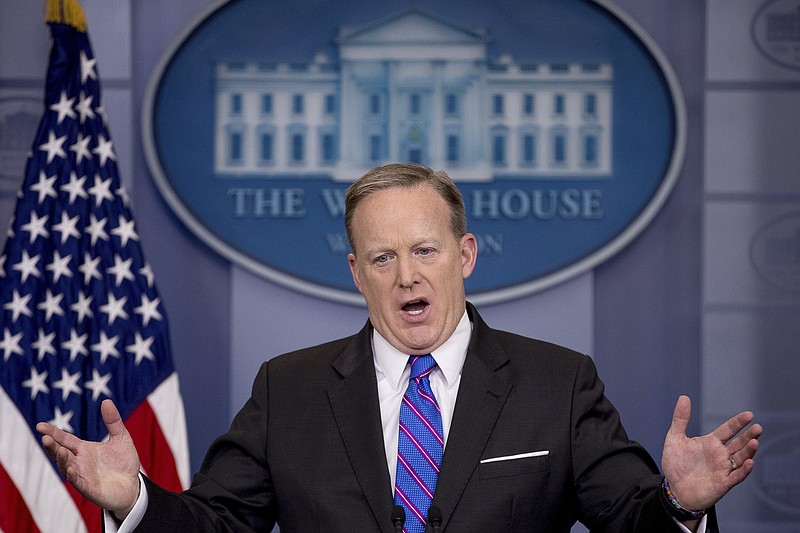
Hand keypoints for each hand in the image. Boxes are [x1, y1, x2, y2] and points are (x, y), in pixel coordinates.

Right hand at [36, 399, 140, 519]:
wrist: (133, 485)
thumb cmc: (123, 462)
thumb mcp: (121, 438)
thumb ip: (113, 421)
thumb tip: (106, 401)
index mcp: (84, 449)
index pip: (65, 439)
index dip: (53, 433)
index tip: (40, 425)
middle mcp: (79, 462)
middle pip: (61, 453)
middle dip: (53, 446)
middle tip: (45, 438)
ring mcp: (83, 476)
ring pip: (67, 468)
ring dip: (62, 460)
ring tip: (60, 451)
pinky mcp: (90, 489)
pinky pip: (79, 483)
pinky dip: (74, 477)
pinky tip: (71, 469)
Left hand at [661, 395, 761, 510]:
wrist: (674, 489)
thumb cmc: (676, 464)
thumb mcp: (675, 438)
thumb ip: (680, 419)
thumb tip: (684, 397)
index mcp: (711, 443)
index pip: (728, 430)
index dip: (738, 423)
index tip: (749, 414)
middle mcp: (720, 455)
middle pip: (739, 443)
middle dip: (749, 436)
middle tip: (757, 428)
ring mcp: (723, 469)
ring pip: (741, 458)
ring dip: (748, 451)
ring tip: (754, 442)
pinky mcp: (723, 483)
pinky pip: (736, 476)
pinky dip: (743, 470)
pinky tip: (749, 462)